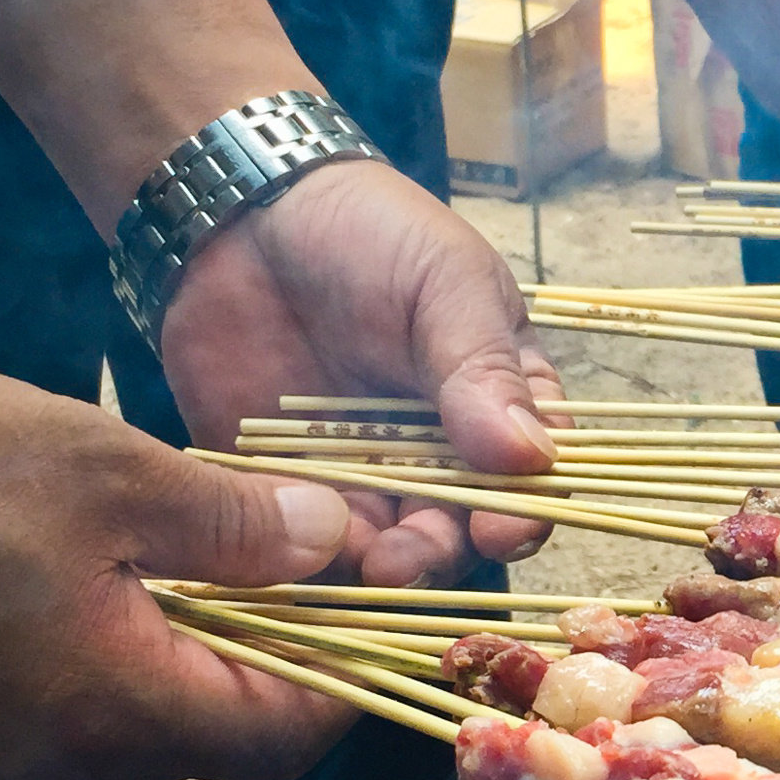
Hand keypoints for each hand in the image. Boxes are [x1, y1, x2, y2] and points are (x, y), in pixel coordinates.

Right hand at [0, 368, 367, 779]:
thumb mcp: (106, 472)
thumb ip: (236, 522)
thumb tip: (334, 542)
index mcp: (118, 714)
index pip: (284, 735)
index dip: (340, 673)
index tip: (358, 606)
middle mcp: (60, 774)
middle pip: (208, 734)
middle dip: (253, 651)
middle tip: (264, 559)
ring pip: (126, 728)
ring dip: (163, 653)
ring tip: (155, 556)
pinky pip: (48, 724)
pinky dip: (82, 664)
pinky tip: (58, 584)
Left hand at [160, 162, 563, 586]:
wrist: (245, 214)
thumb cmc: (370, 233)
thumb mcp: (446, 282)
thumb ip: (483, 368)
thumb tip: (531, 458)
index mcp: (502, 401)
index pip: (534, 475)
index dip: (525, 510)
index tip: (502, 528)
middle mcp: (444, 452)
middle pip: (462, 527)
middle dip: (442, 550)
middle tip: (408, 556)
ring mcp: (369, 474)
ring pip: (390, 546)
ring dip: (383, 565)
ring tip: (365, 564)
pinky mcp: (294, 485)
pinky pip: (308, 539)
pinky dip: (309, 556)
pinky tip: (298, 550)